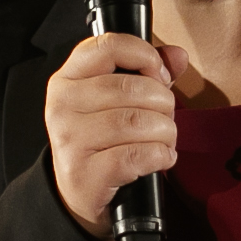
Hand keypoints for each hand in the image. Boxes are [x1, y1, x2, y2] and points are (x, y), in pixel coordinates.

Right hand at [43, 33, 189, 239]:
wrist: (77, 193)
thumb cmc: (101, 142)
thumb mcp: (117, 101)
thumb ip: (148, 73)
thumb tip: (178, 56)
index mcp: (68, 79)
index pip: (108, 46)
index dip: (144, 55)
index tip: (159, 75)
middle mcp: (63, 106)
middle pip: (131, 88)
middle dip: (163, 103)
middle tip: (165, 117)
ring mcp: (70, 140)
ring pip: (137, 122)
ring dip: (165, 132)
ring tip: (164, 140)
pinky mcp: (85, 173)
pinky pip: (137, 156)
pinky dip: (160, 156)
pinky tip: (161, 158)